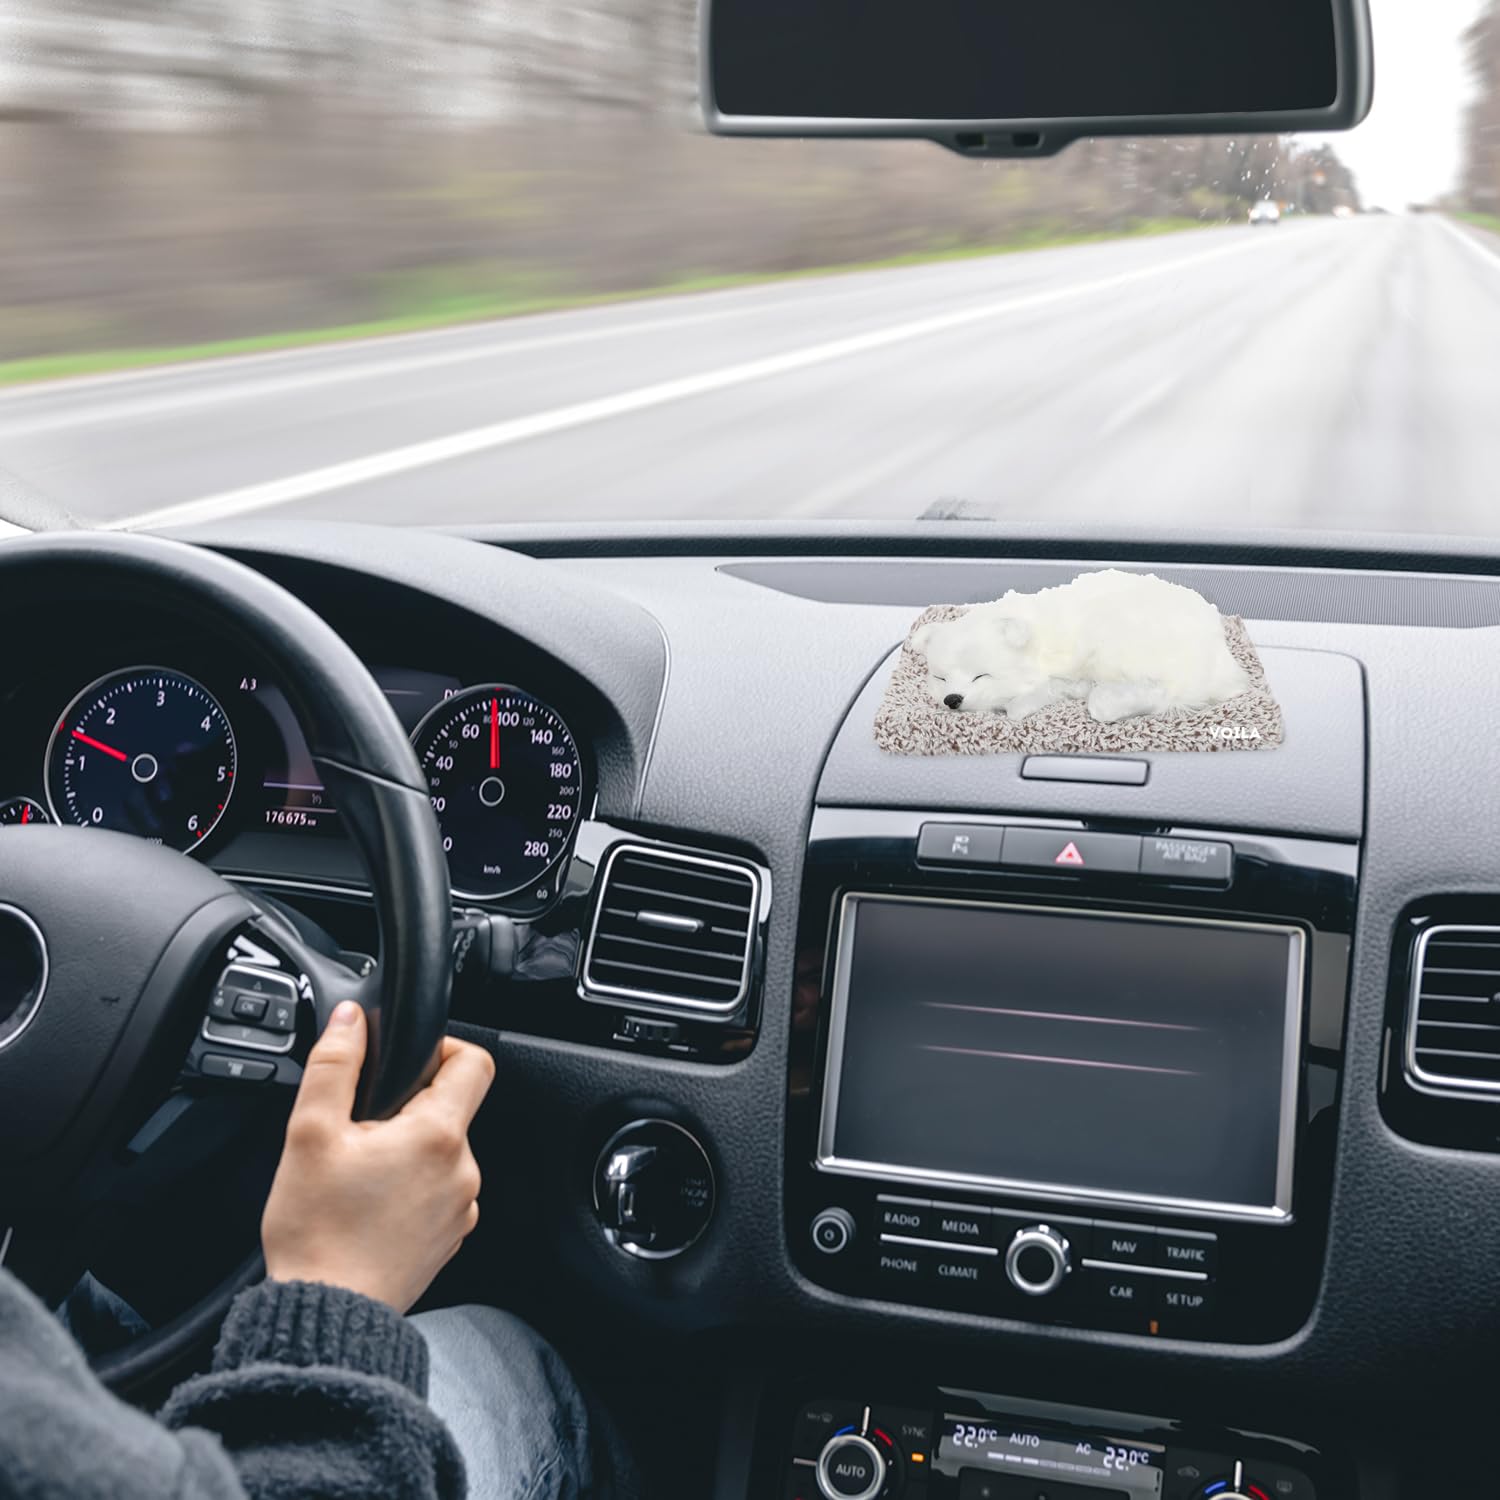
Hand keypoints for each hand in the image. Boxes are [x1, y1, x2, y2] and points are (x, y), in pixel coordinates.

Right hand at [261, 1001, 495, 1312]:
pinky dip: (411, 1187)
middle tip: (358, 1131)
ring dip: (407, 1151)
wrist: (327, 1315)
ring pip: (442, 1152)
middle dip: (408, 1109)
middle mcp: (463, 1170)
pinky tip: (370, 1205)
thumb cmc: (317, 1233)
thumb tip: (350, 1020)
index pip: (474, 1062)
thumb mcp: (308, 1135)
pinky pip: (438, 1191)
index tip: (405, 1061)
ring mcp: (462, 1207)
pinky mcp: (450, 1237)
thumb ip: (334, 1066)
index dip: (442, 1048)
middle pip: (451, 1109)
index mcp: (438, 1135)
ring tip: (359, 1174)